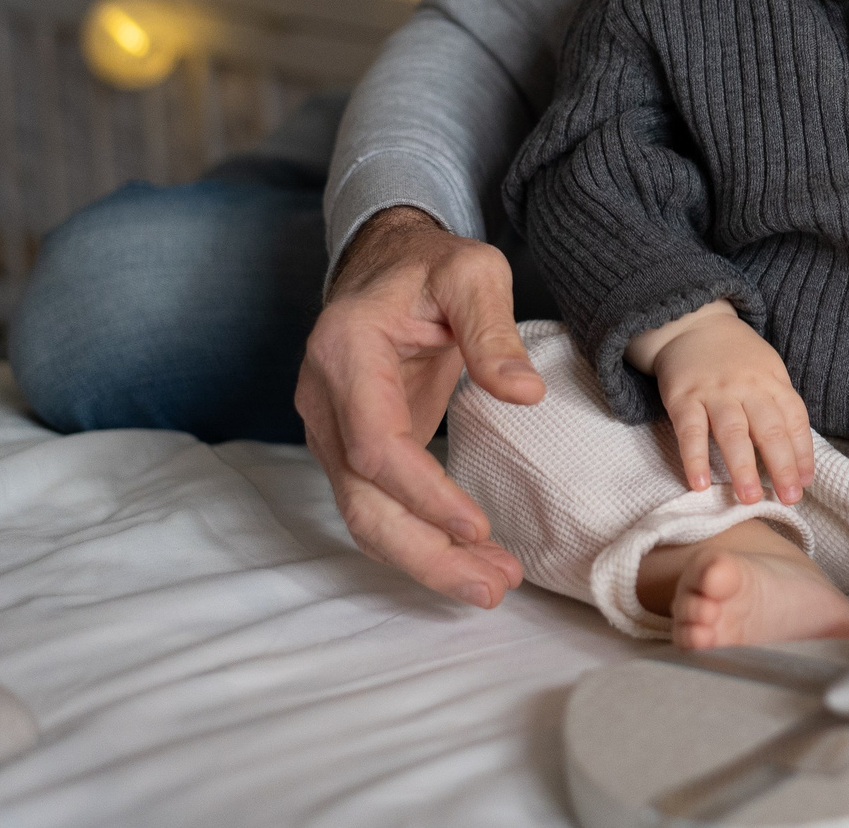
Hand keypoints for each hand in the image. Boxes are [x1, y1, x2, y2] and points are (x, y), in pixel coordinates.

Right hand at [296, 206, 545, 608]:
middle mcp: (324, 398)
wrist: (385, 260)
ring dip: (424, 557)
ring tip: (492, 584)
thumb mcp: (473, 272)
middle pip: (362, 499)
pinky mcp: (349, 446)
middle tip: (492, 587)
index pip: (375, 445)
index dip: (424, 494)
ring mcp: (329, 427)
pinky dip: (416, 538)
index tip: (479, 526)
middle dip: (424, 552)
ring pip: (364, 514)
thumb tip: (525, 394)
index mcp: (347, 351)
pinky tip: (466, 559)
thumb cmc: (430, 264)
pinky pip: (375, 504)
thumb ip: (493, 330)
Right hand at [640, 302, 816, 506]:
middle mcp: (748, 387)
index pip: (794, 420)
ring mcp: (715, 392)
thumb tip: (797, 460)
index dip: (802, 453)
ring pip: (732, 432)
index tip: (804, 483)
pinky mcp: (683, 397)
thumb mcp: (767, 372)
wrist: (693, 324)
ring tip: (749, 498)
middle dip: (781, 466)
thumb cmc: (737, 359)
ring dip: (742, 467)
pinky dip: (694, 458)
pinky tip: (699, 484)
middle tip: (789, 499)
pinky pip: (690, 431)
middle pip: (769, 429)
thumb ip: (780, 409)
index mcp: (773, 382)